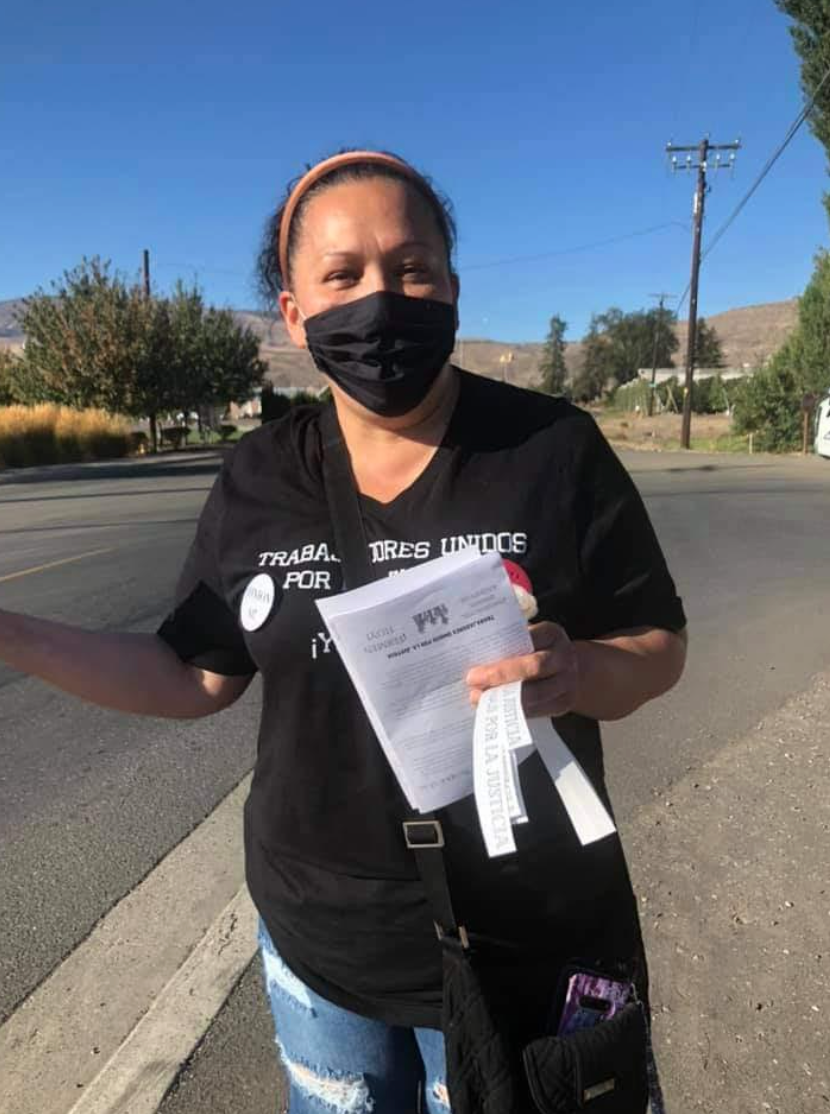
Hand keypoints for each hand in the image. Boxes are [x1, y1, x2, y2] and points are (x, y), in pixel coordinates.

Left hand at [465, 621, 579, 717]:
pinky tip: (495, 708)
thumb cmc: (536, 650)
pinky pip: (539, 710)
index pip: (528, 639)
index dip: (506, 648)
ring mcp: (568, 681)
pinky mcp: (565, 702)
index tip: (477, 663)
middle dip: (500, 675)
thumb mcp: (526, 638)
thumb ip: (507, 643)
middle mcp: (564, 656)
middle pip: (533, 667)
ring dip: (504, 697)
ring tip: (479, 697)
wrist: (567, 669)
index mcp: (552, 634)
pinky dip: (514, 710)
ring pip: (536, 693)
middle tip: (472, 679)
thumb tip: (474, 655)